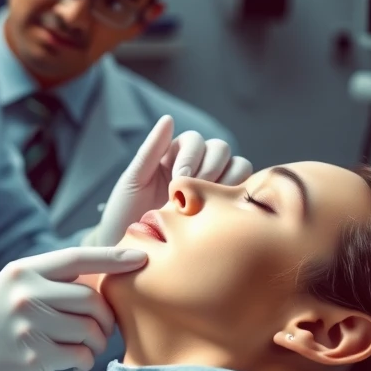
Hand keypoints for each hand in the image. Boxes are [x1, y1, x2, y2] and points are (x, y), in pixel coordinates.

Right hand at [0, 246, 146, 370]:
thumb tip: (102, 280)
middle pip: (91, 299)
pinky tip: (73, 362)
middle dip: (105, 317)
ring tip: (83, 346)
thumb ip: (51, 280)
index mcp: (24, 271)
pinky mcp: (33, 356)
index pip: (78, 257)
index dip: (113, 257)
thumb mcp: (14, 287)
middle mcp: (27, 294)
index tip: (139, 258)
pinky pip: (80, 356)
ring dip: (96, 342)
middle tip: (100, 328)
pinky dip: (84, 361)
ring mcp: (29, 325)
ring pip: (90, 330)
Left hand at [87, 116, 252, 247]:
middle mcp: (197, 166)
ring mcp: (213, 186)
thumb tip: (168, 118)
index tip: (179, 180)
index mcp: (174, 155)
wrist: (131, 252)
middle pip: (220, 149)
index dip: (191, 157)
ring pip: (238, 166)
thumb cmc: (127, 213)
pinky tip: (219, 212)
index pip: (196, 140)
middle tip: (193, 193)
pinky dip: (238, 196)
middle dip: (210, 167)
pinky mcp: (225, 206)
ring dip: (227, 180)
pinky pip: (243, 191)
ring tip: (206, 203)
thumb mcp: (134, 180)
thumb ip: (151, 150)